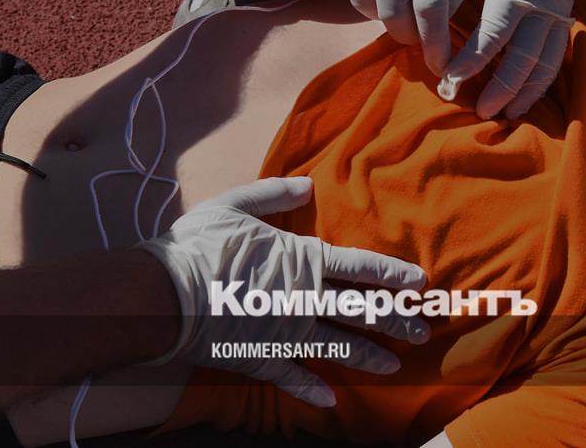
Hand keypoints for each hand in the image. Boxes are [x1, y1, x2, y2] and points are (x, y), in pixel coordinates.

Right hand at [139, 177, 429, 406]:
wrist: (162, 294)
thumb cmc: (198, 246)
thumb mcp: (236, 205)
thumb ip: (274, 193)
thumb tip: (308, 183)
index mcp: (301, 260)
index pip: (360, 267)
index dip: (392, 274)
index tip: (420, 282)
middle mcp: (303, 298)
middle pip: (360, 311)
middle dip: (395, 320)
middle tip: (423, 330)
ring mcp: (285, 331)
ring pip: (338, 347)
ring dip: (368, 357)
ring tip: (394, 366)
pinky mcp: (261, 357)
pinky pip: (292, 377)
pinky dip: (311, 389)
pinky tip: (331, 402)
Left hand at [437, 0, 585, 119]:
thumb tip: (434, 12)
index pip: (494, 35)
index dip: (472, 61)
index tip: (449, 79)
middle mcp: (542, 6)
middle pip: (524, 60)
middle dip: (501, 89)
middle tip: (479, 111)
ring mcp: (558, 13)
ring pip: (546, 64)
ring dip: (527, 92)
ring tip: (506, 114)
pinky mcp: (564, 15)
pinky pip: (558, 56)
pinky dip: (544, 80)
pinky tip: (529, 96)